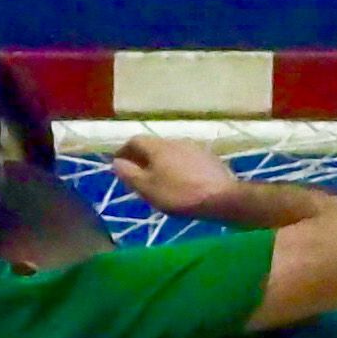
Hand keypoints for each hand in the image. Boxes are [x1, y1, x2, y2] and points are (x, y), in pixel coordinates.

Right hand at [111, 134, 243, 219]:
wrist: (221, 197)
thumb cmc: (178, 194)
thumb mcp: (147, 188)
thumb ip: (130, 174)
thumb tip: (115, 161)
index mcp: (157, 146)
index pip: (134, 141)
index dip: (124, 151)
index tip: (118, 163)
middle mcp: (175, 140)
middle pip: (153, 145)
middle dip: (142, 157)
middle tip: (137, 173)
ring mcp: (194, 147)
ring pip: (171, 151)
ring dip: (161, 161)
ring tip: (159, 178)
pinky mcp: (209, 157)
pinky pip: (186, 158)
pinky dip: (177, 165)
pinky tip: (180, 180)